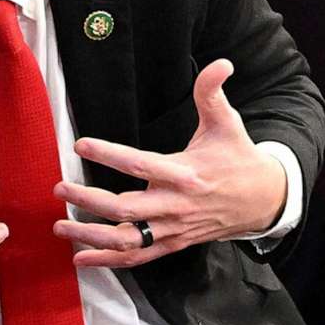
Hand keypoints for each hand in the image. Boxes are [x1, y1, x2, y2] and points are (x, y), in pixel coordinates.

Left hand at [54, 59, 288, 266]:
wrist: (264, 201)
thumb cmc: (239, 159)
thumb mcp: (227, 123)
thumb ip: (212, 93)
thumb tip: (220, 63)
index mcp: (186, 173)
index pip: (141, 165)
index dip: (109, 155)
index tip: (81, 145)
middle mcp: (177, 205)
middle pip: (125, 209)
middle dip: (88, 200)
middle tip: (60, 187)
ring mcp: (174, 229)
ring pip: (127, 240)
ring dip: (90, 236)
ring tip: (61, 225)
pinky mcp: (173, 243)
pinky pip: (137, 258)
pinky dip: (109, 261)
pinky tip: (83, 257)